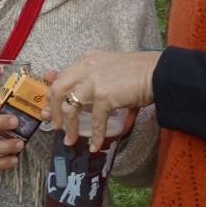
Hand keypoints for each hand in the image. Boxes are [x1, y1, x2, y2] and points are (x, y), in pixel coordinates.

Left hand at [45, 51, 159, 147]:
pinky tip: (95, 147)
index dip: (53, 92)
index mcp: (88, 60)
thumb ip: (96, 81)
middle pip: (59, 88)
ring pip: (71, 106)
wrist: (158, 73)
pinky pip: (96, 121)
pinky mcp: (105, 95)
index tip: (48, 105)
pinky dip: (95, 137)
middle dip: (54, 109)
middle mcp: (87, 67)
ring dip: (69, 127)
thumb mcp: (110, 69)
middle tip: (54, 125)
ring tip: (70, 140)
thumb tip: (86, 106)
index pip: (63, 75)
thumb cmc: (139, 72)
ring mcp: (94, 81)